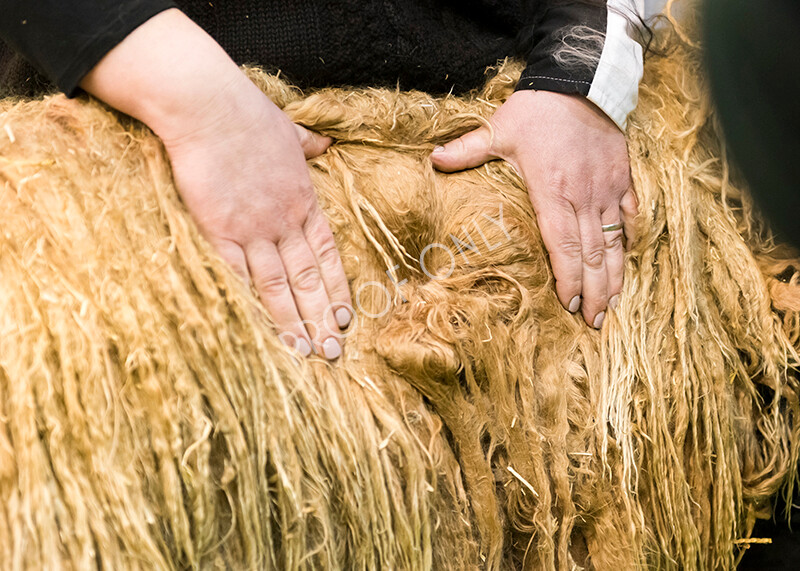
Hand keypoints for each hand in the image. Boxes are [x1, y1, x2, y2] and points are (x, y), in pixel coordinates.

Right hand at [81, 9, 351, 357]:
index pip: (327, 254)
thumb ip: (309, 144)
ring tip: (304, 352)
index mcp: (304, 200)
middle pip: (307, 278)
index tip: (344, 316)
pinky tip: (260, 329)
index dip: (336, 288)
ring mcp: (253, 228)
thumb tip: (327, 143)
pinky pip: (238, 276)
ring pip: (277, 285)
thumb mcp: (290, 129)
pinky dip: (250, 304)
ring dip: (292, 321)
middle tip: (333, 351)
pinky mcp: (220, 231)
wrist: (210, 109)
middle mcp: (284, 221)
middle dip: (321, 317)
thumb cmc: (249, 115)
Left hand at [431, 90, 636, 327]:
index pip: (562, 246)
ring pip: (614, 242)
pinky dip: (628, 242)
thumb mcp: (499, 129)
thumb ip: (467, 149)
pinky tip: (625, 262)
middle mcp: (584, 197)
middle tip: (593, 323)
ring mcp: (607, 190)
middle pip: (591, 255)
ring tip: (611, 307)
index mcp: (552, 192)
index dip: (567, 280)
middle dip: (593, 292)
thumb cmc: (537, 110)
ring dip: (613, 277)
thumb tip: (431, 160)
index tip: (567, 306)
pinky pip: (630, 216)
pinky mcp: (622, 178)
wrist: (581, 80)